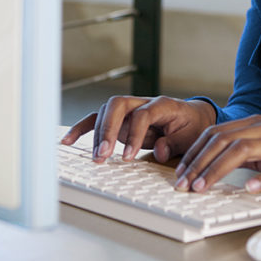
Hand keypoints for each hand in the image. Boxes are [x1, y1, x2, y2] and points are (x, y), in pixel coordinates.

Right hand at [60, 95, 215, 163]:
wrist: (193, 117)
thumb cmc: (192, 127)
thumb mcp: (191, 137)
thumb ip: (175, 143)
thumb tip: (159, 150)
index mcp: (163, 104)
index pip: (142, 114)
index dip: (133, 134)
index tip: (127, 156)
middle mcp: (142, 102)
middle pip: (118, 105)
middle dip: (108, 129)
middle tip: (104, 154)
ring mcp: (129, 109)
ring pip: (105, 112)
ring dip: (97, 134)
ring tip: (95, 157)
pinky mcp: (120, 119)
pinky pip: (98, 120)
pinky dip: (82, 129)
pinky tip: (68, 141)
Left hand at [172, 115, 260, 193]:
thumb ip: (243, 149)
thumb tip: (212, 162)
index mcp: (255, 124)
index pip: (216, 134)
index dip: (194, 152)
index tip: (180, 172)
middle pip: (224, 141)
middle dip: (199, 163)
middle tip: (184, 184)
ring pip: (244, 151)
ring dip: (219, 170)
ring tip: (204, 187)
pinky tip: (250, 188)